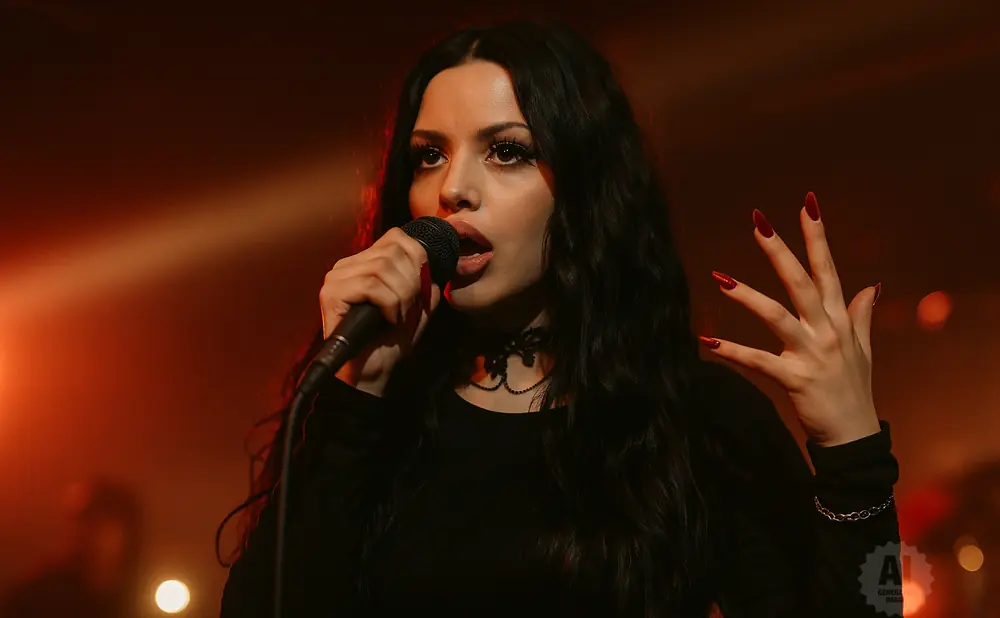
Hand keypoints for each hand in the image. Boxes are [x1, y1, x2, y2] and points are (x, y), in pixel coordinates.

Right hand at [320, 227, 442, 396]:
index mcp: (364, 262)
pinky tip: (389, 319)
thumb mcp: (417, 303)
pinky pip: (371, 286)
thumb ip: (424, 279)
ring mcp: (336, 279)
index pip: (396, 237)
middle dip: (411, 280)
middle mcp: (346, 265)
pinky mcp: (331, 295)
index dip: (417, 257)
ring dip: (402, 295)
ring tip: (399, 315)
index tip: (422, 285)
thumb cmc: (393, 338)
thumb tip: (431, 260)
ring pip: (383, 268)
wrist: (376, 371)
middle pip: (392, 250)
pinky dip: (389, 304)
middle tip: (409, 306)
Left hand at [699, 192, 881, 446]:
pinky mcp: (794, 379)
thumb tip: (873, 284)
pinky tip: (707, 340)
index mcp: (839, 320)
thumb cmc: (854, 390)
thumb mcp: (863, 349)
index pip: (828, 269)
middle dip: (780, 250)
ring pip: (777, 316)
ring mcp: (812, 354)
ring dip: (748, 296)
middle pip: (802, 282)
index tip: (808, 203)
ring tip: (719, 278)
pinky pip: (758, 361)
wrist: (855, 436)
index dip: (818, 236)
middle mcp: (827, 331)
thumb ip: (861, 314)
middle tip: (758, 222)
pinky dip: (731, 351)